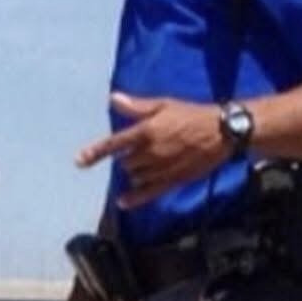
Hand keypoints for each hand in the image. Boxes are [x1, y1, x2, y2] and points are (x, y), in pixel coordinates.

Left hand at [77, 92, 229, 208]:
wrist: (221, 132)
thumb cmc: (192, 114)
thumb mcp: (164, 105)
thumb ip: (136, 106)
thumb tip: (112, 98)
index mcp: (146, 131)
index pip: (114, 144)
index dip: (95, 153)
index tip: (79, 161)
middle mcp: (150, 152)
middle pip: (125, 163)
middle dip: (127, 158)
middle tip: (140, 149)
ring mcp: (161, 168)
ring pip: (136, 176)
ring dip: (135, 172)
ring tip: (146, 163)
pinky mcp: (173, 180)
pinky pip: (149, 193)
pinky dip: (134, 198)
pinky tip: (123, 202)